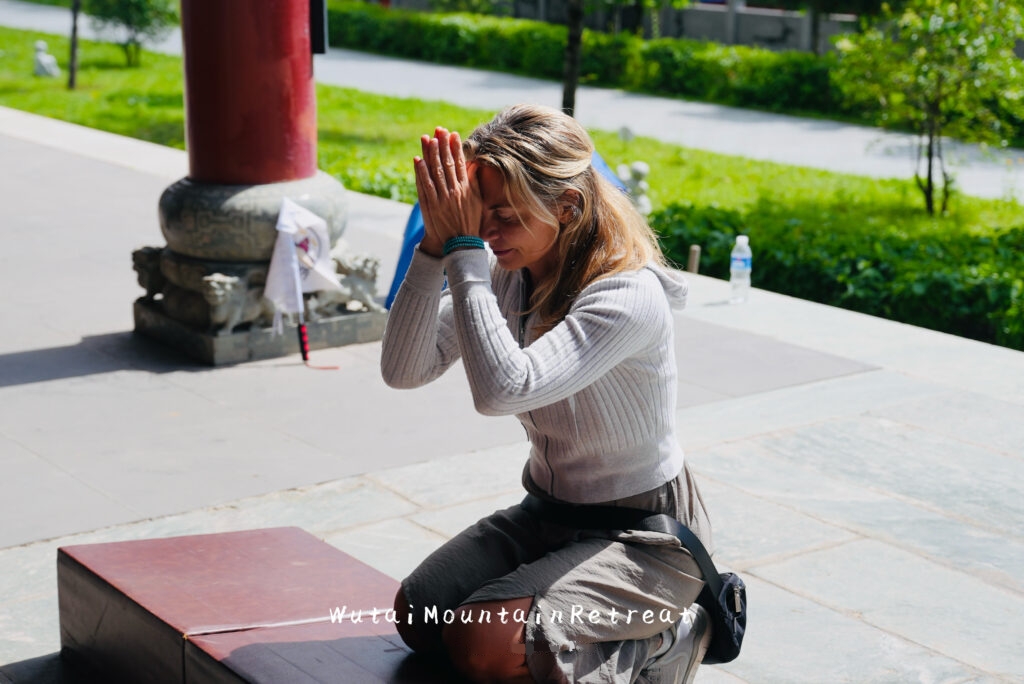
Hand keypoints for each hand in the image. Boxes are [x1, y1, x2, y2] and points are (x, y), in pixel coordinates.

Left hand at [413, 127, 480, 257]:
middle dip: (442, 145)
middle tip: (439, 130)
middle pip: (448, 163)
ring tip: (427, 139)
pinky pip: (425, 185)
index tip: (453, 134)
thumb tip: (474, 165)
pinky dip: (421, 172)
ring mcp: (442, 198)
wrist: (459, 244)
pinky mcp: (431, 205)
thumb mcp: (478, 202)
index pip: (461, 163)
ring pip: (435, 171)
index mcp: (467, 189)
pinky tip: (418, 160)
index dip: (456, 147)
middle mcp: (455, 191)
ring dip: (430, 154)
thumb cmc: (470, 222)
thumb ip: (475, 182)